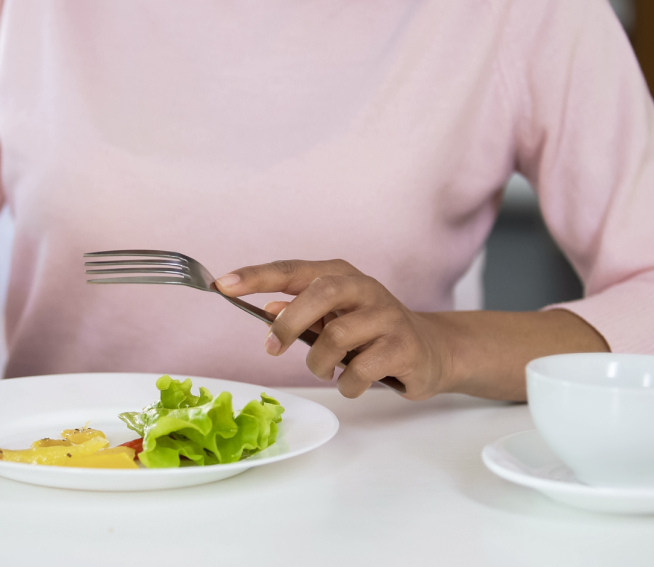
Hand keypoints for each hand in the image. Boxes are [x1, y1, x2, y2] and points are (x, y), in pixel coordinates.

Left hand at [216, 260, 452, 399]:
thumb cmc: (371, 333)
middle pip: (320, 293)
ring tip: (325, 369)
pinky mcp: (403, 348)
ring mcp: (387, 317)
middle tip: (272, 347)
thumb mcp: (333, 318)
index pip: (293, 270)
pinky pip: (359, 370)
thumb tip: (268, 308)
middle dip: (289, 322)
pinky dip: (346, 383)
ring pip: (336, 338)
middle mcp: (365, 289)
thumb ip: (301, 312)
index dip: (257, 276)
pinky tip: (350, 381)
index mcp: (341, 276)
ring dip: (320, 363)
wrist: (430, 350)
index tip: (223, 284)